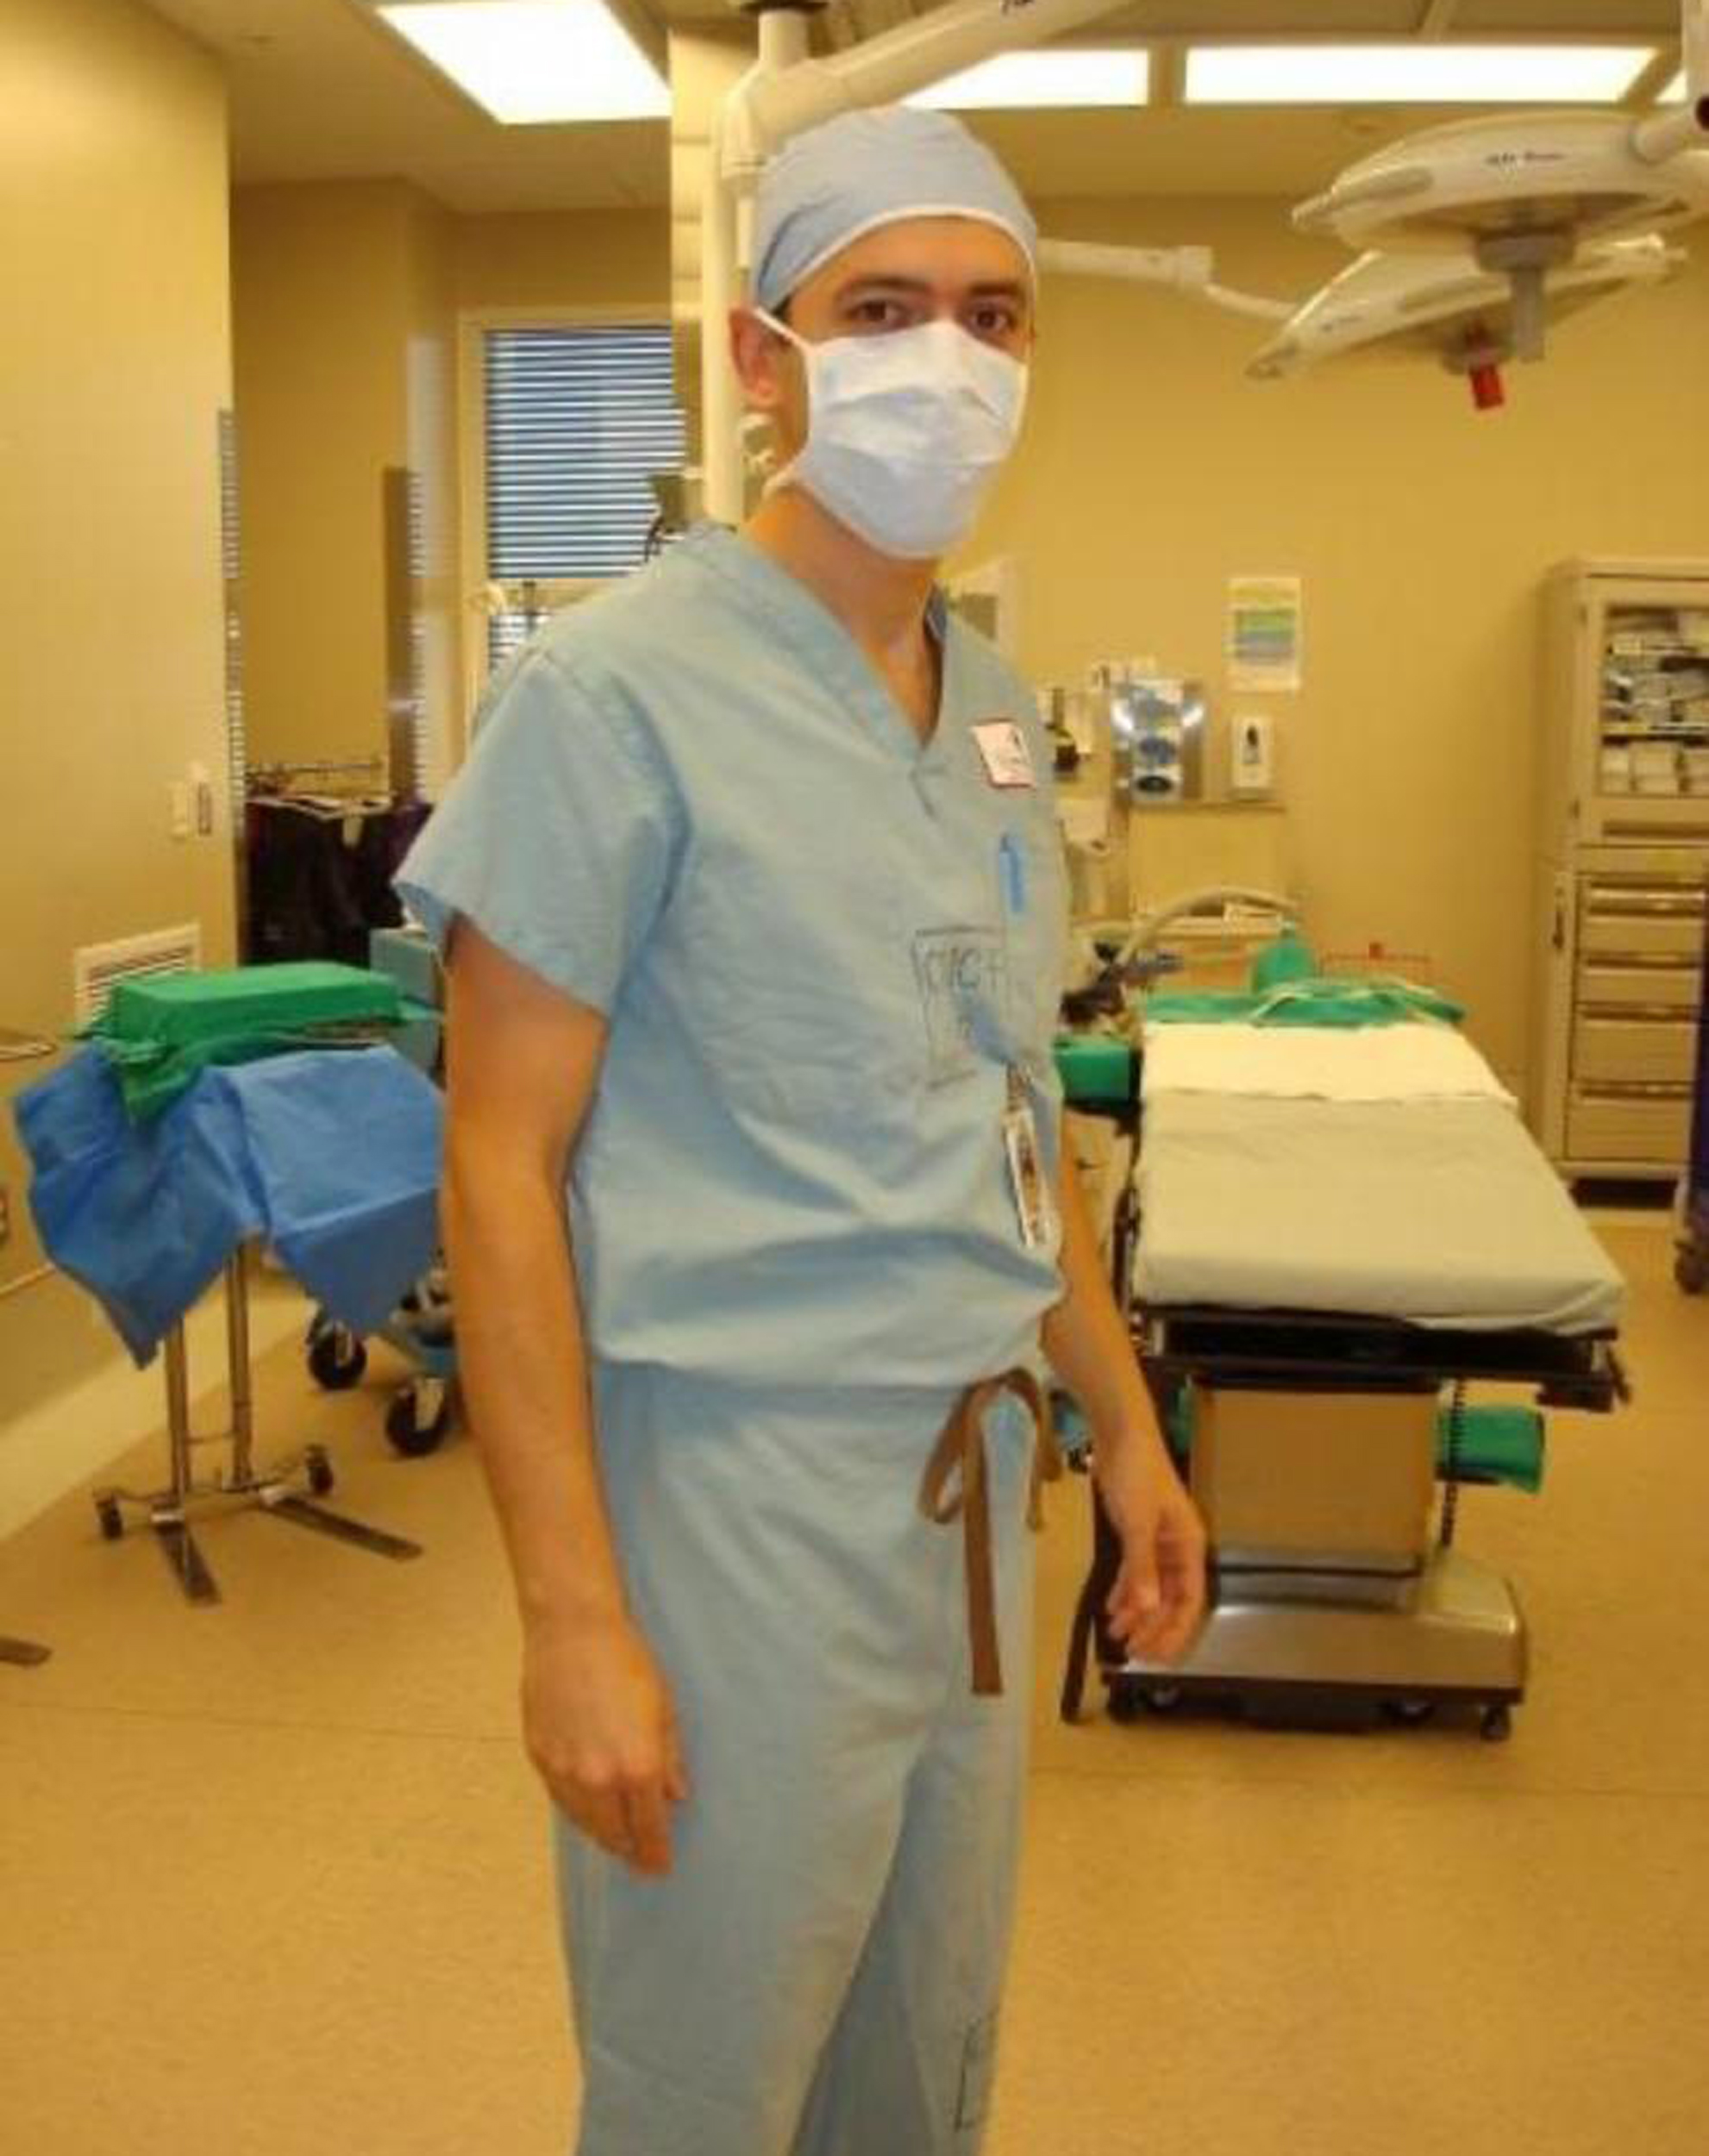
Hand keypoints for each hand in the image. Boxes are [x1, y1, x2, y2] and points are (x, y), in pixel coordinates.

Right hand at [521, 1615, 690, 1877]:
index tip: (659, 1867)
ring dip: (601, 1834)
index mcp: (637, 1767)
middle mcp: (598, 1778)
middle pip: (613, 1834)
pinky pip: (560, 1798)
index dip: (655, 1852)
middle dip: (628, 1850)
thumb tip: (676, 1796)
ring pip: (583, 1821)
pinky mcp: (539, 1756)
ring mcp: (563, 1770)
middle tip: (639, 1859)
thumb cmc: (627, 1661)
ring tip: (614, 1839)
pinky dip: (576, 1810)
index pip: (648, 1828)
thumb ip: (670, 1758)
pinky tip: (586, 1809)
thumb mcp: (664, 1708)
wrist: (573, 1631)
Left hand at [1095, 1435, 1207, 1663]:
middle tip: (1133, 1653)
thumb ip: (1141, 1567)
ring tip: (1117, 1635)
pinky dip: (1126, 1591)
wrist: (1121, 1435)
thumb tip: (1146, 1609)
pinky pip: (1136, 1572)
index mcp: (1188, 1547)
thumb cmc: (1136, 1474)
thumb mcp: (1138, 1523)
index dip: (1176, 1630)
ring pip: (1152, 1589)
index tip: (1158, 1655)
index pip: (1190, 1600)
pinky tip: (1111, 1608)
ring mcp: (1158, 1542)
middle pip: (1172, 1599)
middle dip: (1154, 1628)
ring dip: (1137, 1613)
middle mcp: (1178, 1549)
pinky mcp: (1138, 1533)